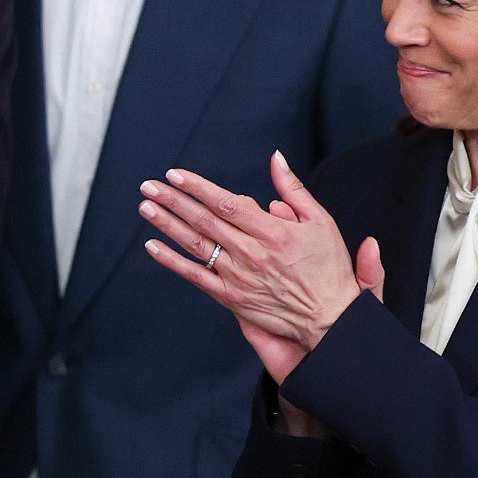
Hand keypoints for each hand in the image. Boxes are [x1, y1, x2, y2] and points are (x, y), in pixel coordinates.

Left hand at [139, 152, 362, 351]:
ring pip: (196, 245)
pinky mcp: (233, 298)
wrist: (331, 319)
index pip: (226, 203)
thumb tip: (275, 158)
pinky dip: (173, 262)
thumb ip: (293, 189)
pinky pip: (197, 277)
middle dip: (173, 200)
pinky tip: (153, 246)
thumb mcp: (320, 221)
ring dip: (167, 224)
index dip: (198, 187)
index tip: (175, 174)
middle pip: (204, 221)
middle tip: (149, 185)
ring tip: (145, 207)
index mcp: (273, 232)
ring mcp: (239, 277)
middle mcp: (252, 253)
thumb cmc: (328, 268)